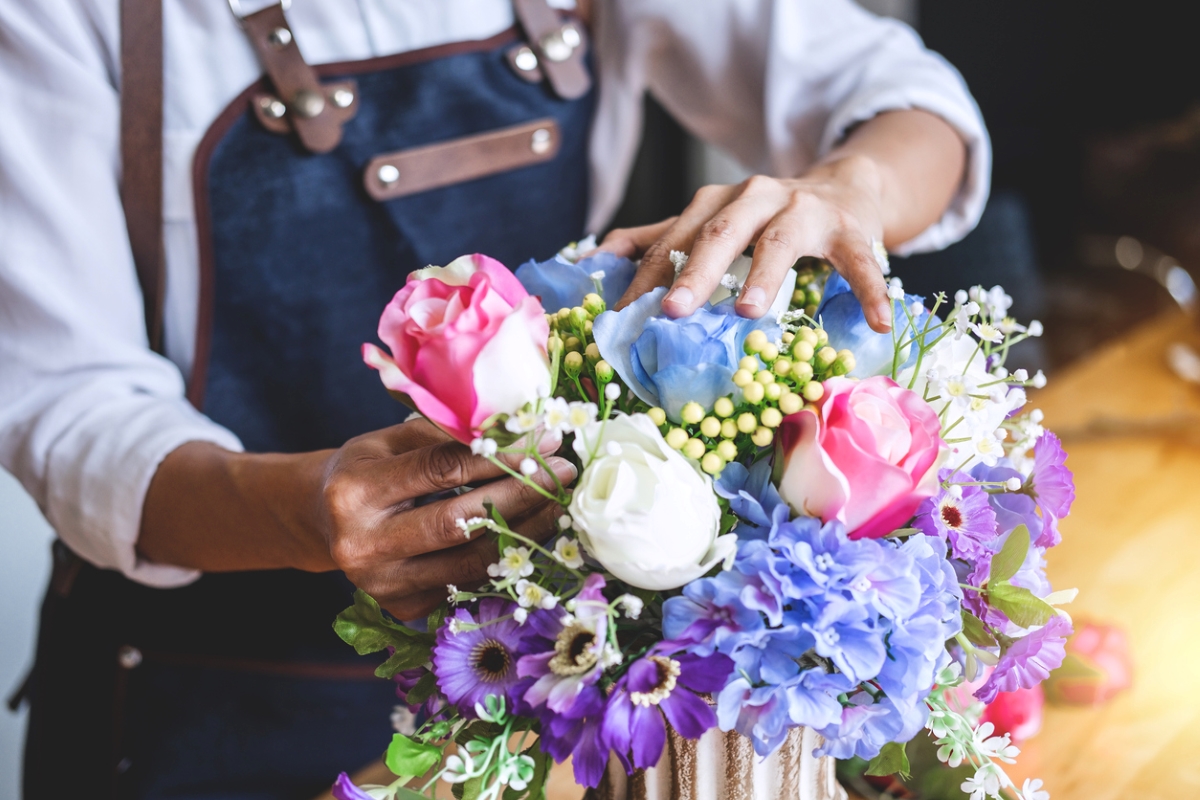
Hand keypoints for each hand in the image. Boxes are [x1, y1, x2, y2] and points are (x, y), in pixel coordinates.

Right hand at [317, 418, 575, 617]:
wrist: (323, 522)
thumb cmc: (366, 469)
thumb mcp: (389, 440)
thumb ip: (445, 435)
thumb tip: (518, 428)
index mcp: (355, 491)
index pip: (442, 470)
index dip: (500, 455)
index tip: (544, 440)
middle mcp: (363, 545)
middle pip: (459, 522)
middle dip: (520, 495)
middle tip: (563, 473)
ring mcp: (383, 585)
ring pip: (471, 561)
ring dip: (525, 532)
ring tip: (559, 504)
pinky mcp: (403, 608)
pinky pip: (468, 583)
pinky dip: (505, 558)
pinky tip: (533, 534)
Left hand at [600, 155, 892, 331]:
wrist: (846, 186)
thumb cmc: (768, 218)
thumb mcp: (713, 220)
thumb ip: (660, 236)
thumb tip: (595, 255)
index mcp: (717, 201)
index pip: (674, 238)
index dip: (646, 276)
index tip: (621, 315)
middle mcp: (757, 197)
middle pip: (720, 232)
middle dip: (694, 270)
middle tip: (672, 310)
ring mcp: (806, 210)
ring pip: (780, 241)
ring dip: (764, 276)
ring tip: (748, 313)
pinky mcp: (851, 229)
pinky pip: (859, 261)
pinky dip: (868, 290)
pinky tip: (877, 321)